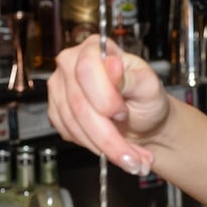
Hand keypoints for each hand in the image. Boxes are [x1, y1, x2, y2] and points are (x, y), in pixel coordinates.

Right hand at [46, 36, 170, 174]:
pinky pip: (69, 133)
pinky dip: (93, 147)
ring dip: (103, 146)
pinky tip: (112, 150)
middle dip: (107, 134)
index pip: (86, 69)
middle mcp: (72, 64)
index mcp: (96, 49)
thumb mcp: (149, 86)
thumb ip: (131, 77)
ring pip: (73, 123)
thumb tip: (112, 63)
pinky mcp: (57, 112)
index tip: (122, 113)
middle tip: (131, 152)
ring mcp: (61, 88)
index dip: (104, 96)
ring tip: (129, 157)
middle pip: (78, 102)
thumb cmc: (147, 100)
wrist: (144, 122)